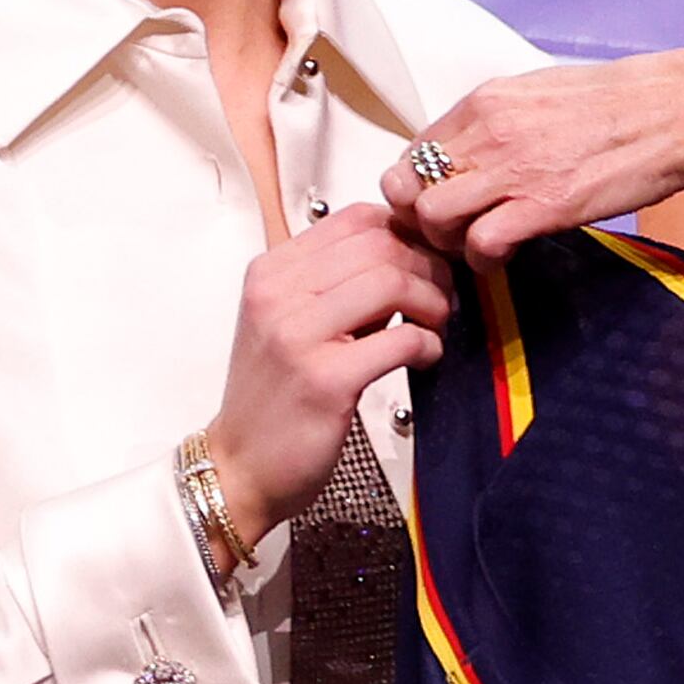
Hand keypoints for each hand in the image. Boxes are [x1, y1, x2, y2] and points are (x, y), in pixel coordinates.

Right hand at [203, 205, 450, 535]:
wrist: (241, 465)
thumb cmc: (276, 395)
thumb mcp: (292, 322)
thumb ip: (338, 285)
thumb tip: (411, 255)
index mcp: (271, 271)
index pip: (356, 218)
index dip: (407, 232)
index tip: (426, 261)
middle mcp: (277, 294)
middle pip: (381, 244)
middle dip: (428, 267)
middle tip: (442, 297)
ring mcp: (297, 336)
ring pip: (392, 282)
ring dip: (433, 303)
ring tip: (435, 326)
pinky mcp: (325, 380)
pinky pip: (401, 339)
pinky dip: (428, 343)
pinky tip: (426, 356)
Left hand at [386, 47, 683, 262]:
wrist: (678, 109)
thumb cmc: (621, 103)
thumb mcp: (541, 94)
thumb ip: (497, 124)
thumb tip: (473, 153)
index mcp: (484, 102)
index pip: (411, 152)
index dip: (416, 190)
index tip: (439, 208)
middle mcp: (487, 130)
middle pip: (406, 187)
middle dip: (419, 221)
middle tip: (449, 236)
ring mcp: (513, 167)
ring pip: (431, 216)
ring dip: (446, 243)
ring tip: (475, 248)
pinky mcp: (544, 204)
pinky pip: (480, 243)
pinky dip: (482, 261)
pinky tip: (504, 257)